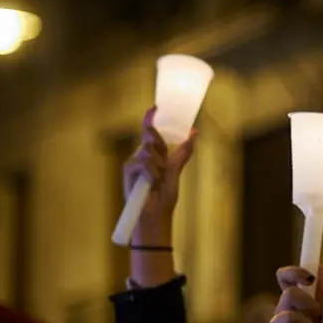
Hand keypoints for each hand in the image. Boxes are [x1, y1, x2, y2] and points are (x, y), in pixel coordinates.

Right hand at [122, 107, 196, 245]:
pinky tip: (151, 182)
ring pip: (147, 150)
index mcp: (153, 156)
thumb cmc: (164, 197)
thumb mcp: (176, 172)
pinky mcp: (128, 171)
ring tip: (158, 179)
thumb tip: (194, 133)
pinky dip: (151, 172)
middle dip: (157, 142)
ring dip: (158, 164)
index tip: (155, 107)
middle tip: (164, 157)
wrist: (155, 216)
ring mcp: (133, 164)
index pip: (151, 133)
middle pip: (149, 137)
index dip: (151, 119)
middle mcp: (141, 157)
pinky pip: (142, 161)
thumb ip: (183, 153)